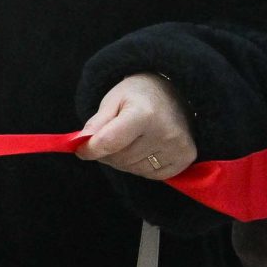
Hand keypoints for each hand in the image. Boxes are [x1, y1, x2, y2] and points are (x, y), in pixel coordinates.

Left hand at [77, 73, 196, 181]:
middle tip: (108, 138)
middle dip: (106, 153)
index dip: (90, 149)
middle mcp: (165, 133)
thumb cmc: (138, 95)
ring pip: (133, 169)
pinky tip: (144, 148)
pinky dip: (140, 166)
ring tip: (129, 140)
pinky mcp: (186, 158)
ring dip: (123, 160)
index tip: (80, 150)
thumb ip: (96, 123)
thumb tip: (80, 144)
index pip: (110, 142)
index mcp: (144, 114)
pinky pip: (151, 174)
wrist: (174, 91)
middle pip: (120, 158)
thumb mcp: (112, 100)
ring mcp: (178, 147)